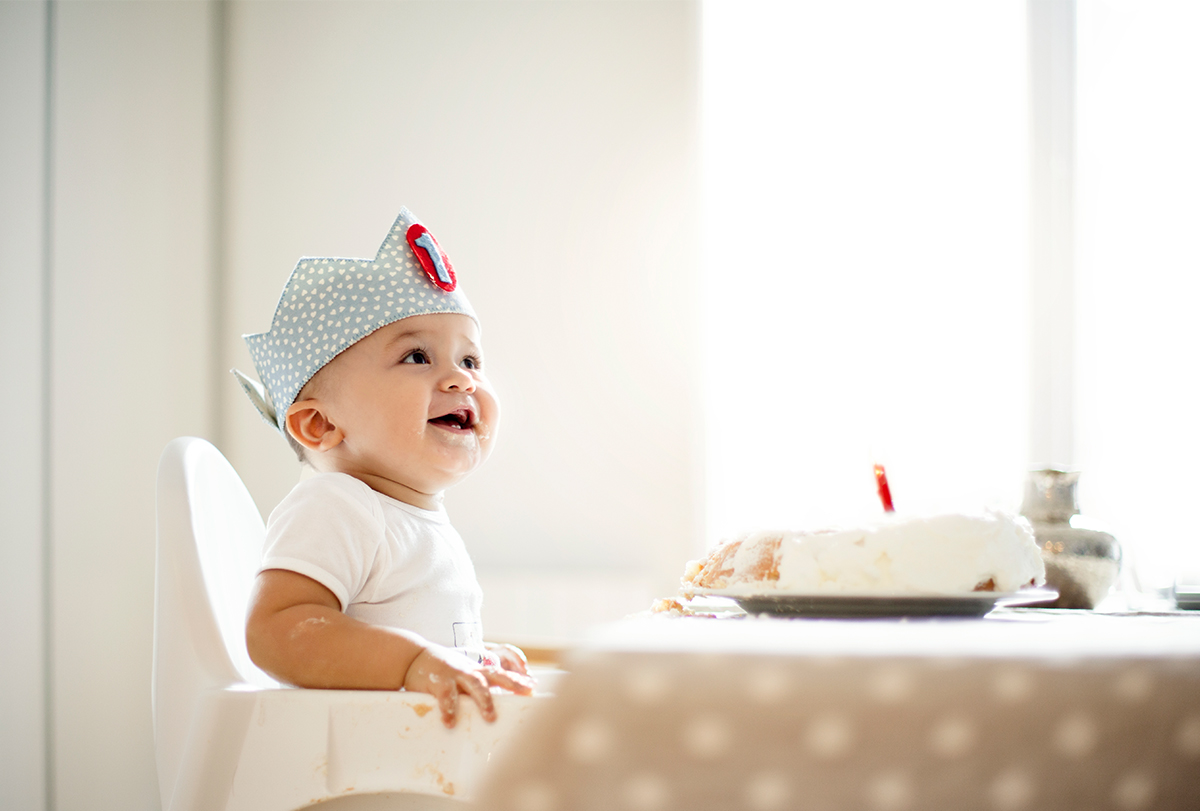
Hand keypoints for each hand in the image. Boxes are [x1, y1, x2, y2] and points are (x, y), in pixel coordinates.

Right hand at [403, 644, 533, 726]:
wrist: (413, 657)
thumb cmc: (442, 671)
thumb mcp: (461, 675)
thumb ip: (475, 687)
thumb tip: (492, 707)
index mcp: (475, 670)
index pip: (501, 673)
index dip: (517, 679)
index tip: (533, 686)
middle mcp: (468, 670)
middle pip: (494, 676)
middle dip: (511, 684)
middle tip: (525, 693)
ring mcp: (454, 674)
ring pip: (474, 684)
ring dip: (484, 700)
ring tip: (491, 717)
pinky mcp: (437, 681)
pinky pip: (445, 696)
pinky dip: (449, 709)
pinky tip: (450, 722)